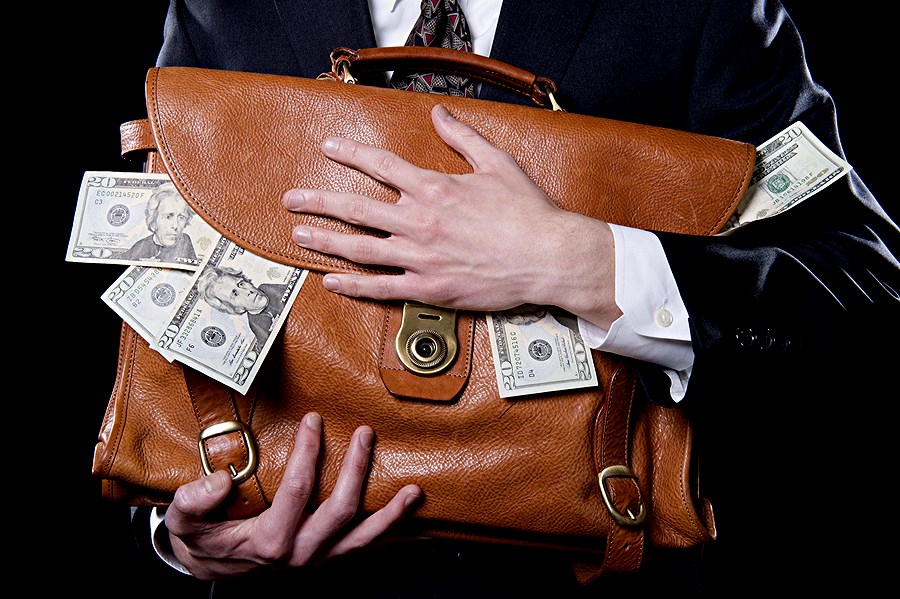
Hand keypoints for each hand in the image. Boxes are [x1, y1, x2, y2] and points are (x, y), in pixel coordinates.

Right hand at [164, 412, 421, 579]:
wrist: (212, 569)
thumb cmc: (202, 538)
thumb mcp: (185, 520)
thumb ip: (195, 501)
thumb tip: (219, 481)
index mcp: (268, 541)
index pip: (298, 490)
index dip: (308, 452)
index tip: (313, 421)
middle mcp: (299, 554)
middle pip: (340, 510)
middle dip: (357, 469)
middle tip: (365, 434)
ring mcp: (316, 559)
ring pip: (362, 537)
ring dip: (390, 514)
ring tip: (413, 491)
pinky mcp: (326, 559)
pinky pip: (363, 549)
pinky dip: (387, 535)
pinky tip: (406, 519)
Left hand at [282, 104, 619, 328]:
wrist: (548, 257)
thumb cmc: (527, 212)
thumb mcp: (497, 164)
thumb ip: (463, 137)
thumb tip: (439, 114)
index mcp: (434, 189)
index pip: (381, 166)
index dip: (350, 154)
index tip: (328, 148)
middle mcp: (419, 221)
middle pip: (356, 208)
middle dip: (318, 201)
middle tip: (292, 199)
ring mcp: (420, 258)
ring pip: (360, 248)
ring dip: (325, 240)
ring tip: (299, 236)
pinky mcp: (428, 289)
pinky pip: (382, 288)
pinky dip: (354, 286)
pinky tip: (332, 281)